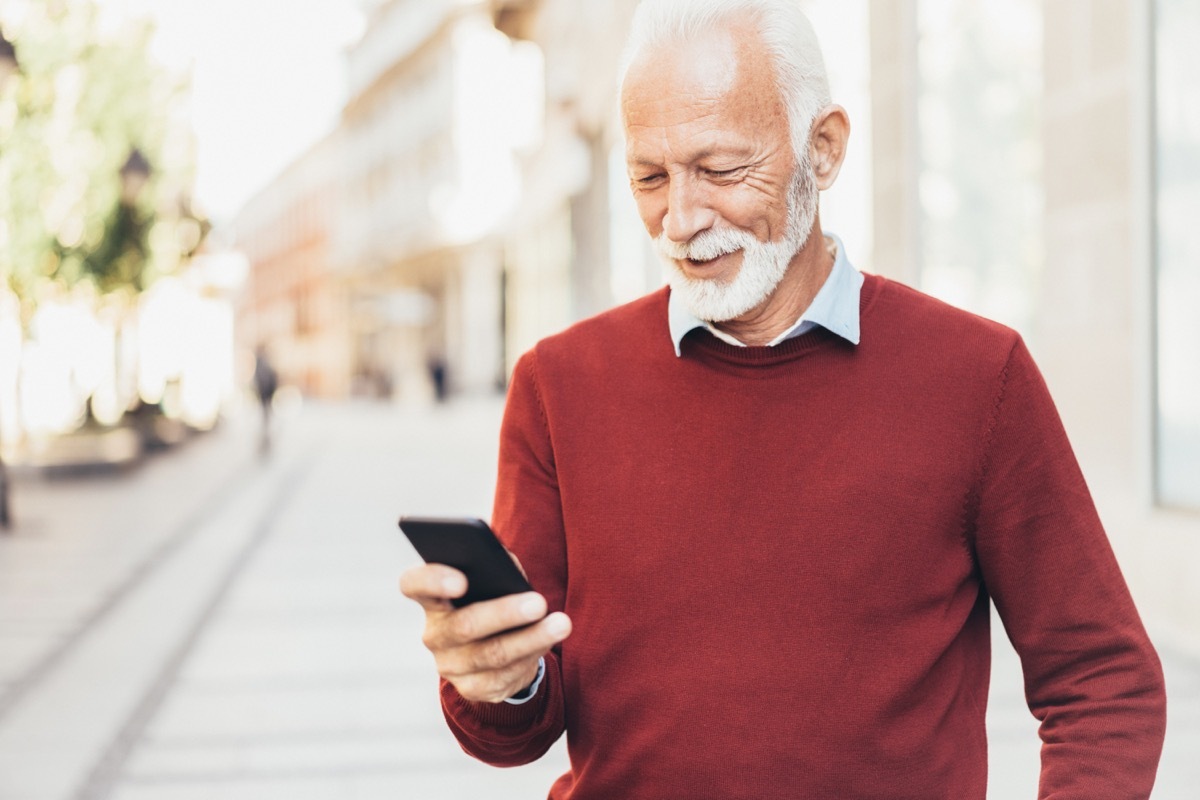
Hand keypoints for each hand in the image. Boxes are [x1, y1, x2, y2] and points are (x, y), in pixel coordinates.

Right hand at [400, 563, 571, 702]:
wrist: (493, 647)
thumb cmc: (492, 599)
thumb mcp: (492, 579)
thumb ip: (496, 566)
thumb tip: (510, 569)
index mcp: (433, 599)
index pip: (414, 585)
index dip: (432, 581)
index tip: (461, 580)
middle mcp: (435, 635)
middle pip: (464, 625)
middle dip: (504, 614)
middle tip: (538, 602)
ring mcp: (451, 666)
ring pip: (493, 655)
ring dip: (531, 639)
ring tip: (561, 624)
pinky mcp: (473, 689)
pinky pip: (506, 675)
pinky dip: (532, 656)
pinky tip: (550, 641)